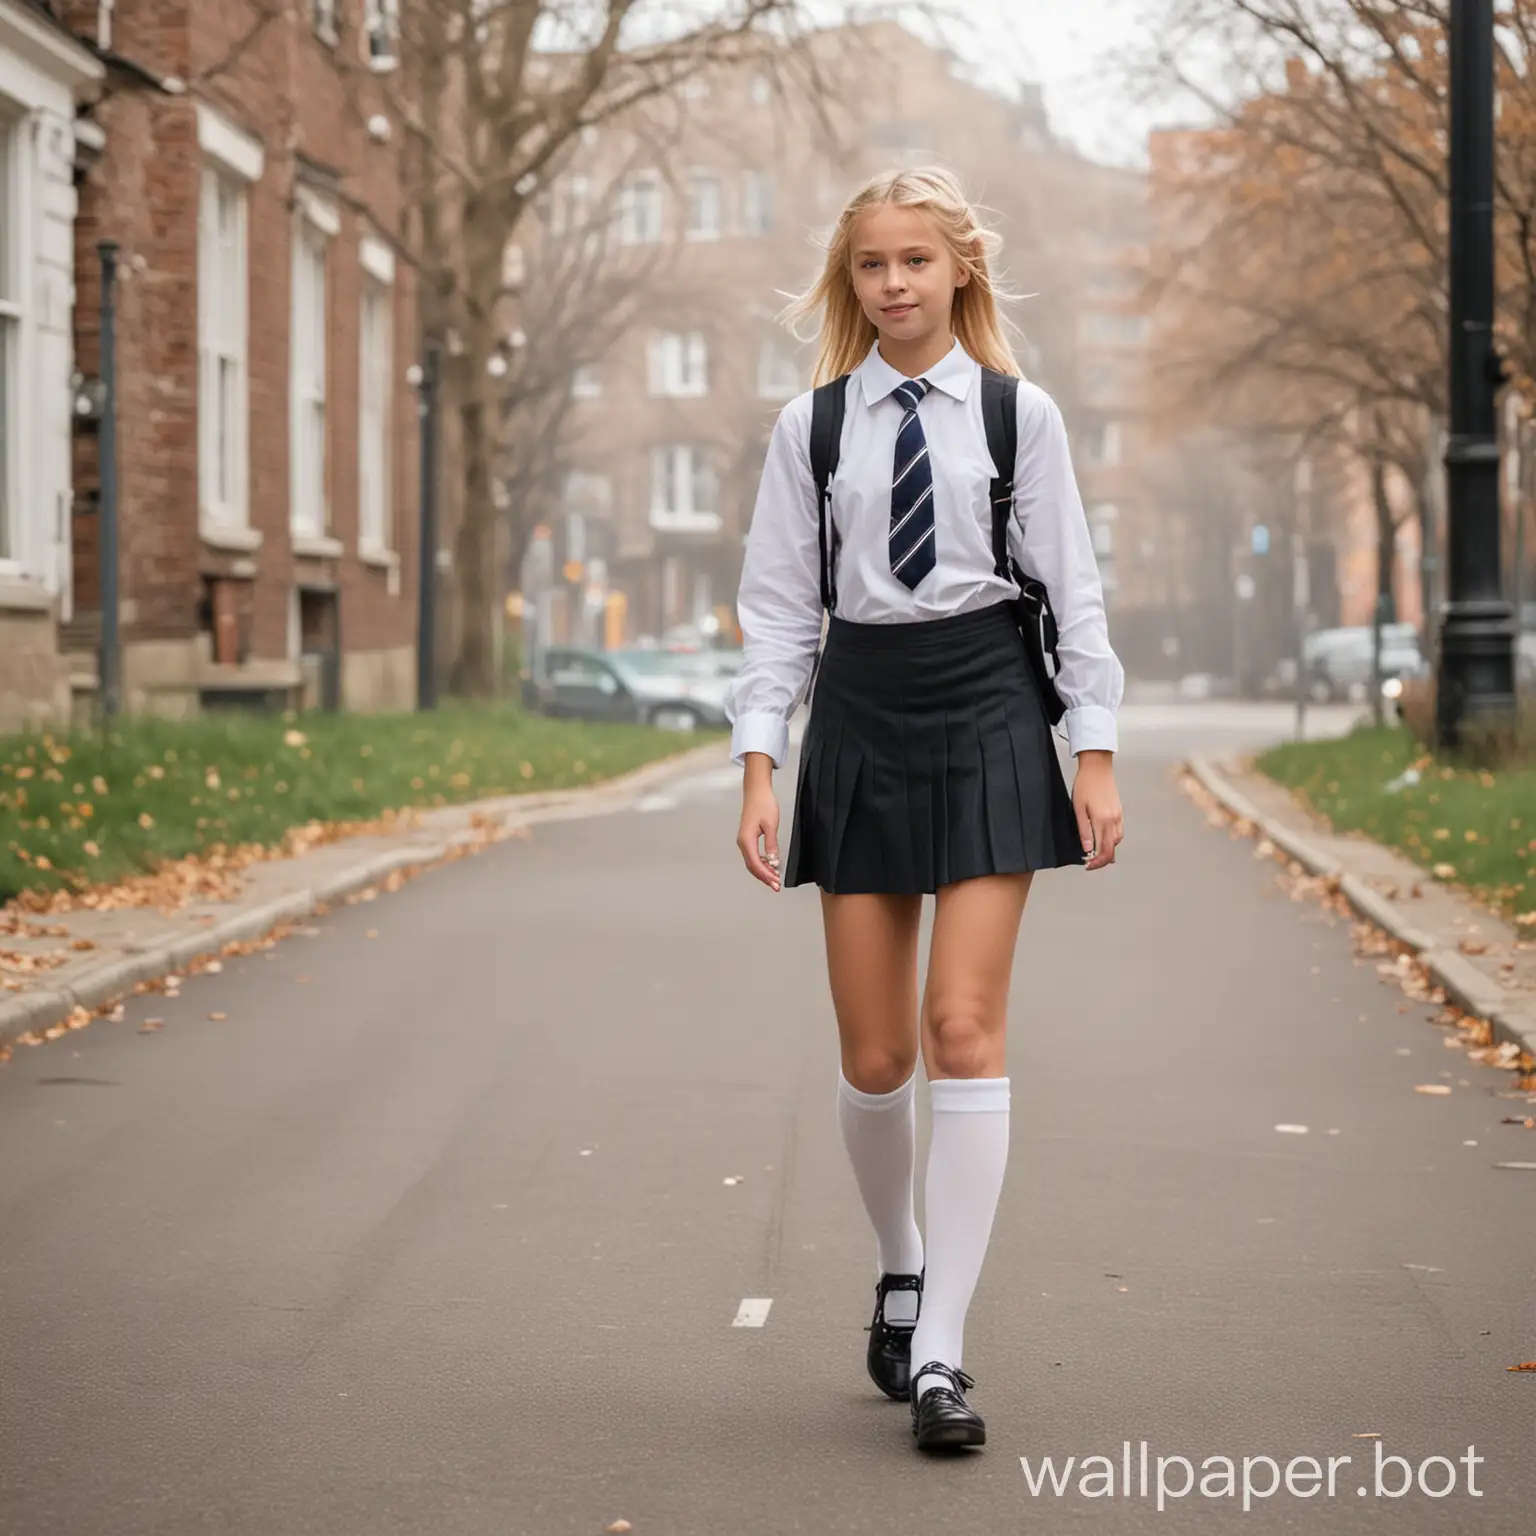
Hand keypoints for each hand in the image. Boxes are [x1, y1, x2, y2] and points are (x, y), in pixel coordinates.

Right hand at [737, 755, 781, 890]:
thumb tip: (773, 862)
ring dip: (763, 871)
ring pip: (752, 862)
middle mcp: (742, 842)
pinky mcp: (747, 838)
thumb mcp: (771, 825)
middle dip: (764, 877)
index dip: (766, 876)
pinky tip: (771, 865)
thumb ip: (772, 845)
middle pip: (752, 866)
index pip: (756, 864)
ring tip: (775, 878)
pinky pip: (753, 855)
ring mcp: (744, 840)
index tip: (776, 883)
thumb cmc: (763, 804)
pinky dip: (762, 863)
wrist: (756, 791)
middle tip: (777, 886)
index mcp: (746, 840)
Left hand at [1072, 751, 1122, 871]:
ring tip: (1096, 853)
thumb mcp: (1078, 808)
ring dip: (1108, 849)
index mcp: (1103, 820)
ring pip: (1117, 841)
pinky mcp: (1119, 811)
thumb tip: (1087, 849)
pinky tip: (1104, 839)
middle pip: (1112, 848)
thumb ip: (1084, 830)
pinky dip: (1112, 839)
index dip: (1096, 861)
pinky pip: (1119, 831)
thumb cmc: (1086, 784)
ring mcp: (1118, 816)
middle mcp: (1113, 820)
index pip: (1103, 849)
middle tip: (1090, 863)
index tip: (1088, 865)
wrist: (1098, 767)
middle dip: (1102, 859)